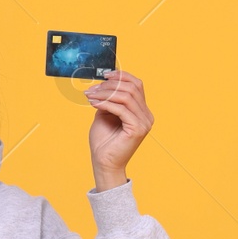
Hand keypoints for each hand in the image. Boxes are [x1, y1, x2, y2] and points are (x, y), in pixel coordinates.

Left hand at [84, 69, 151, 186]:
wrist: (104, 163)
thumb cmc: (104, 141)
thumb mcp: (105, 114)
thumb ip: (109, 99)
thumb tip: (104, 84)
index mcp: (142, 111)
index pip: (137, 85)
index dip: (122, 76)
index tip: (105, 75)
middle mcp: (147, 115)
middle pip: (131, 88)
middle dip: (109, 86)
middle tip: (92, 89)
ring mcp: (144, 122)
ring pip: (126, 97)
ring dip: (105, 93)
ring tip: (90, 96)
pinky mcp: (137, 129)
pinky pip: (121, 109)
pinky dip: (106, 103)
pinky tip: (94, 104)